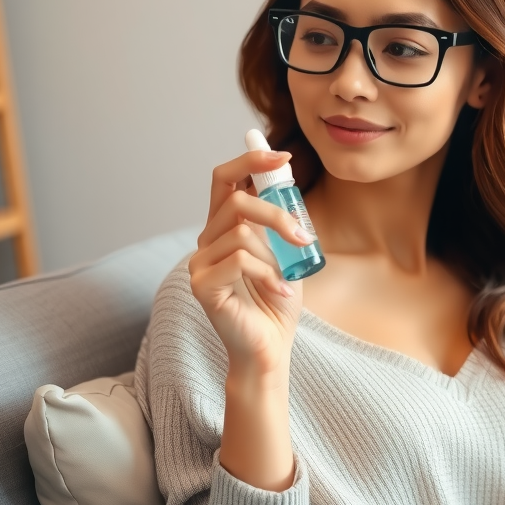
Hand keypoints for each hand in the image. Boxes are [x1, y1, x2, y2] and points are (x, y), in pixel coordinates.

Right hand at [188, 147, 315, 378]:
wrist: (270, 348)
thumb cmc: (277, 301)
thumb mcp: (286, 251)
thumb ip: (281, 218)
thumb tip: (286, 173)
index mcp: (225, 227)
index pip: (225, 179)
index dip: (250, 160)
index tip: (284, 156)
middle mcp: (207, 240)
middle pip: (236, 201)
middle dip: (277, 214)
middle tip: (305, 237)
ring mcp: (200, 263)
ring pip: (241, 233)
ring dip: (274, 256)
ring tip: (285, 280)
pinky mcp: (202, 285)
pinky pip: (239, 261)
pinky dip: (268, 275)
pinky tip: (279, 292)